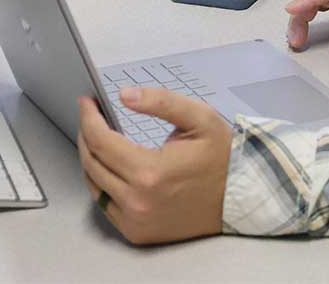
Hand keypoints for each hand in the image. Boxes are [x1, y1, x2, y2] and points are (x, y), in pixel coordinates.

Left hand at [77, 88, 230, 244]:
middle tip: (90, 116)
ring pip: (94, 187)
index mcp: (150, 172)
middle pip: (92, 163)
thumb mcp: (199, 118)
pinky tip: (109, 167)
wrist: (241, 196)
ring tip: (97, 139)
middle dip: (87, 134)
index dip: (89, 118)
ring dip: (91, 160)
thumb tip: (124, 95)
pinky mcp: (137, 233)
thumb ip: (161, 102)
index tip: (87, 102)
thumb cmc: (222, 156)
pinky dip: (102, 184)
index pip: (101, 141)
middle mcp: (137, 201)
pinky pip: (106, 206)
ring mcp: (135, 221)